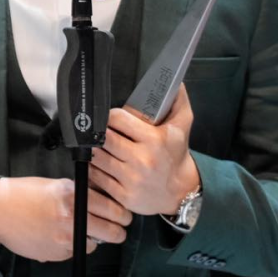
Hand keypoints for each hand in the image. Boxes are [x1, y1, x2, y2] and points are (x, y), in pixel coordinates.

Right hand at [0, 176, 133, 262]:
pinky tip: (63, 236)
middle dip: (119, 231)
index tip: (125, 215)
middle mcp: (71, 218)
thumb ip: (80, 193)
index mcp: (73, 196)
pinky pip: (75, 252)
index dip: (123, 214)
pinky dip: (74, 246)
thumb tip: (102, 201)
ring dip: (94, 239)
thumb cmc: (25, 193)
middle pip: (112, 232)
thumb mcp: (57, 185)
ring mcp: (63, 238)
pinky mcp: (55, 254)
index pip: (112, 208)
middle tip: (119, 229)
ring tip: (87, 232)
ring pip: (94, 245)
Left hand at [89, 82, 200, 215]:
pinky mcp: (123, 196)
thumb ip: (178, 100)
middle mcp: (142, 160)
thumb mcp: (183, 125)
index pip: (117, 119)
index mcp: (154, 139)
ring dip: (95, 151)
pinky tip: (101, 164)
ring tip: (100, 147)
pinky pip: (97, 178)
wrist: (180, 191)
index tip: (114, 119)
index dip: (112, 116)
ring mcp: (131, 179)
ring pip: (97, 158)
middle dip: (100, 134)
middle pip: (104, 139)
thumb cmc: (176, 154)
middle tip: (102, 133)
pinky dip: (95, 169)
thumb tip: (176, 81)